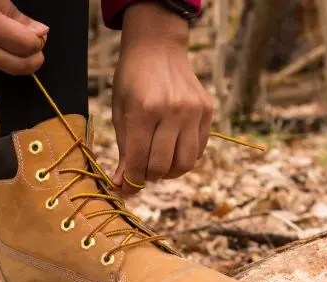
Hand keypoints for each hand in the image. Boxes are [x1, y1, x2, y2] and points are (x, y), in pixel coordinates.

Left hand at [111, 2, 213, 195]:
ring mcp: (194, 111)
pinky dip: (184, 157)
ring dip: (169, 172)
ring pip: (185, 163)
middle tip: (140, 173)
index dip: (131, 182)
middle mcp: (173, 111)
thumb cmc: (131, 80)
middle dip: (148, 178)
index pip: (139, 161)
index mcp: (144, 110)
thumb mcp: (119, 111)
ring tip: (157, 164)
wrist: (158, 48)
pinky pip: (199, 148)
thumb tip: (121, 184)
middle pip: (163, 166)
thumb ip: (123, 149)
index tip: (126, 188)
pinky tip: (172, 150)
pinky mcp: (207, 111)